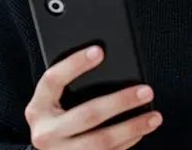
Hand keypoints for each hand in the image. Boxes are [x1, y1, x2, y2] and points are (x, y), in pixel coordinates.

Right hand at [25, 45, 162, 148]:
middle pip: (87, 114)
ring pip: (101, 141)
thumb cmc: (56, 123)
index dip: (74, 64)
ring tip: (154, 116)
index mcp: (37, 109)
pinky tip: (140, 131)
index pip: (52, 80)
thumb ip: (70, 88)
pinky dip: (128, 142)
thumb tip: (108, 63)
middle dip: (120, 101)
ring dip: (132, 127)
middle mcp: (45, 133)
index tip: (99, 50)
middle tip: (145, 91)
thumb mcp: (54, 105)